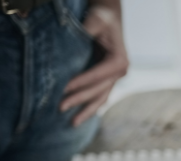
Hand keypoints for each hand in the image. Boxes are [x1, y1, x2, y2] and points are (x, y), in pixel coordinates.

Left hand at [60, 4, 128, 126]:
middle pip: (98, 90)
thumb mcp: (96, 20)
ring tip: (72, 123)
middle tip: (60, 107)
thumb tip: (74, 37)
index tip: (63, 89)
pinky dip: (91, 106)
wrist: (109, 16)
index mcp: (119, 61)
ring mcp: (116, 77)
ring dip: (86, 111)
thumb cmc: (102, 17)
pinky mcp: (109, 79)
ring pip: (101, 98)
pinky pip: (100, 95)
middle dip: (79, 100)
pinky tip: (81, 116)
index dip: (81, 83)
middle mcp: (121, 71)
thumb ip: (88, 29)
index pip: (98, 76)